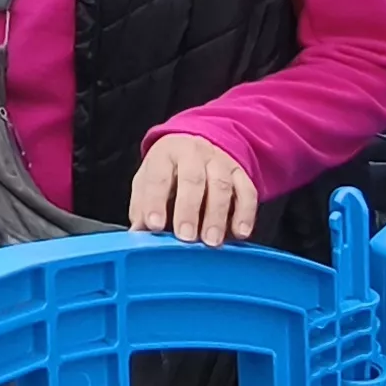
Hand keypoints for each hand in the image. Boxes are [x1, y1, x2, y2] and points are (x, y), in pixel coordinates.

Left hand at [128, 133, 259, 246]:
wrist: (195, 144)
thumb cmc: (168, 170)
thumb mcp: (148, 181)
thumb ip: (142, 206)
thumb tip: (138, 234)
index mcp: (165, 154)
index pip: (159, 177)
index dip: (155, 202)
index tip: (155, 225)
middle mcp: (193, 154)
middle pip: (192, 179)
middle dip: (189, 210)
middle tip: (186, 237)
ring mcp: (219, 161)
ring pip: (221, 185)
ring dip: (217, 215)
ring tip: (211, 241)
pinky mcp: (239, 172)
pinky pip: (247, 191)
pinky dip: (245, 213)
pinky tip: (240, 233)